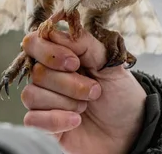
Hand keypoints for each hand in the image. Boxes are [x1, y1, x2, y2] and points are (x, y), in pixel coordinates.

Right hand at [20, 29, 146, 153]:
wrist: (130, 130)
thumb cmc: (120, 94)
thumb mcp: (110, 63)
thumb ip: (85, 43)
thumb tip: (56, 32)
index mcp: (62, 55)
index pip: (34, 42)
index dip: (50, 52)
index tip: (75, 63)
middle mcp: (49, 75)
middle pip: (37, 72)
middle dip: (68, 83)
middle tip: (94, 90)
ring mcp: (44, 100)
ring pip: (31, 95)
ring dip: (65, 101)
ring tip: (85, 106)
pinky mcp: (43, 125)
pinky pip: (32, 119)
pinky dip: (57, 120)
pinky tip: (77, 121)